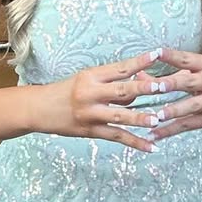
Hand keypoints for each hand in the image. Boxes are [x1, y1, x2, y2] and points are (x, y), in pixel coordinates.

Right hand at [34, 47, 166, 151]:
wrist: (37, 109)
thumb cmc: (64, 91)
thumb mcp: (86, 80)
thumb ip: (111, 82)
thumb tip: (140, 83)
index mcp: (91, 76)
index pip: (120, 68)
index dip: (140, 61)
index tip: (157, 54)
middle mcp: (91, 94)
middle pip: (122, 90)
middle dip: (144, 88)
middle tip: (163, 86)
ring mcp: (90, 114)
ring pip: (120, 116)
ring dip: (140, 118)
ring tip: (158, 119)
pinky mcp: (90, 131)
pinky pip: (116, 137)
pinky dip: (135, 142)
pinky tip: (151, 147)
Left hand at [140, 47, 201, 140]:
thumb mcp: (197, 71)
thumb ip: (169, 72)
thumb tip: (138, 74)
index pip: (186, 59)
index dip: (171, 56)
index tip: (154, 53)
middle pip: (189, 82)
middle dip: (171, 84)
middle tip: (154, 86)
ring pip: (191, 106)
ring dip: (173, 111)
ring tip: (156, 116)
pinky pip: (189, 124)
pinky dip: (171, 130)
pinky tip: (155, 134)